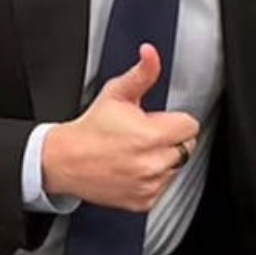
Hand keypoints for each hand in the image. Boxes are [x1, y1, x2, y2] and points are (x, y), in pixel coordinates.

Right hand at [42, 44, 199, 211]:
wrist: (66, 161)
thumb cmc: (91, 128)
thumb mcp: (116, 94)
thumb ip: (141, 73)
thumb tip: (150, 53)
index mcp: (150, 136)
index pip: (190, 127)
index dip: (175, 120)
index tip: (158, 120)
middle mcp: (152, 164)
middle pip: (186, 147)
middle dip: (171, 138)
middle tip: (146, 134)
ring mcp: (148, 185)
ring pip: (176, 167)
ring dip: (163, 159)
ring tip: (138, 151)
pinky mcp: (143, 201)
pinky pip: (164, 187)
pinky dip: (154, 178)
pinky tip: (135, 167)